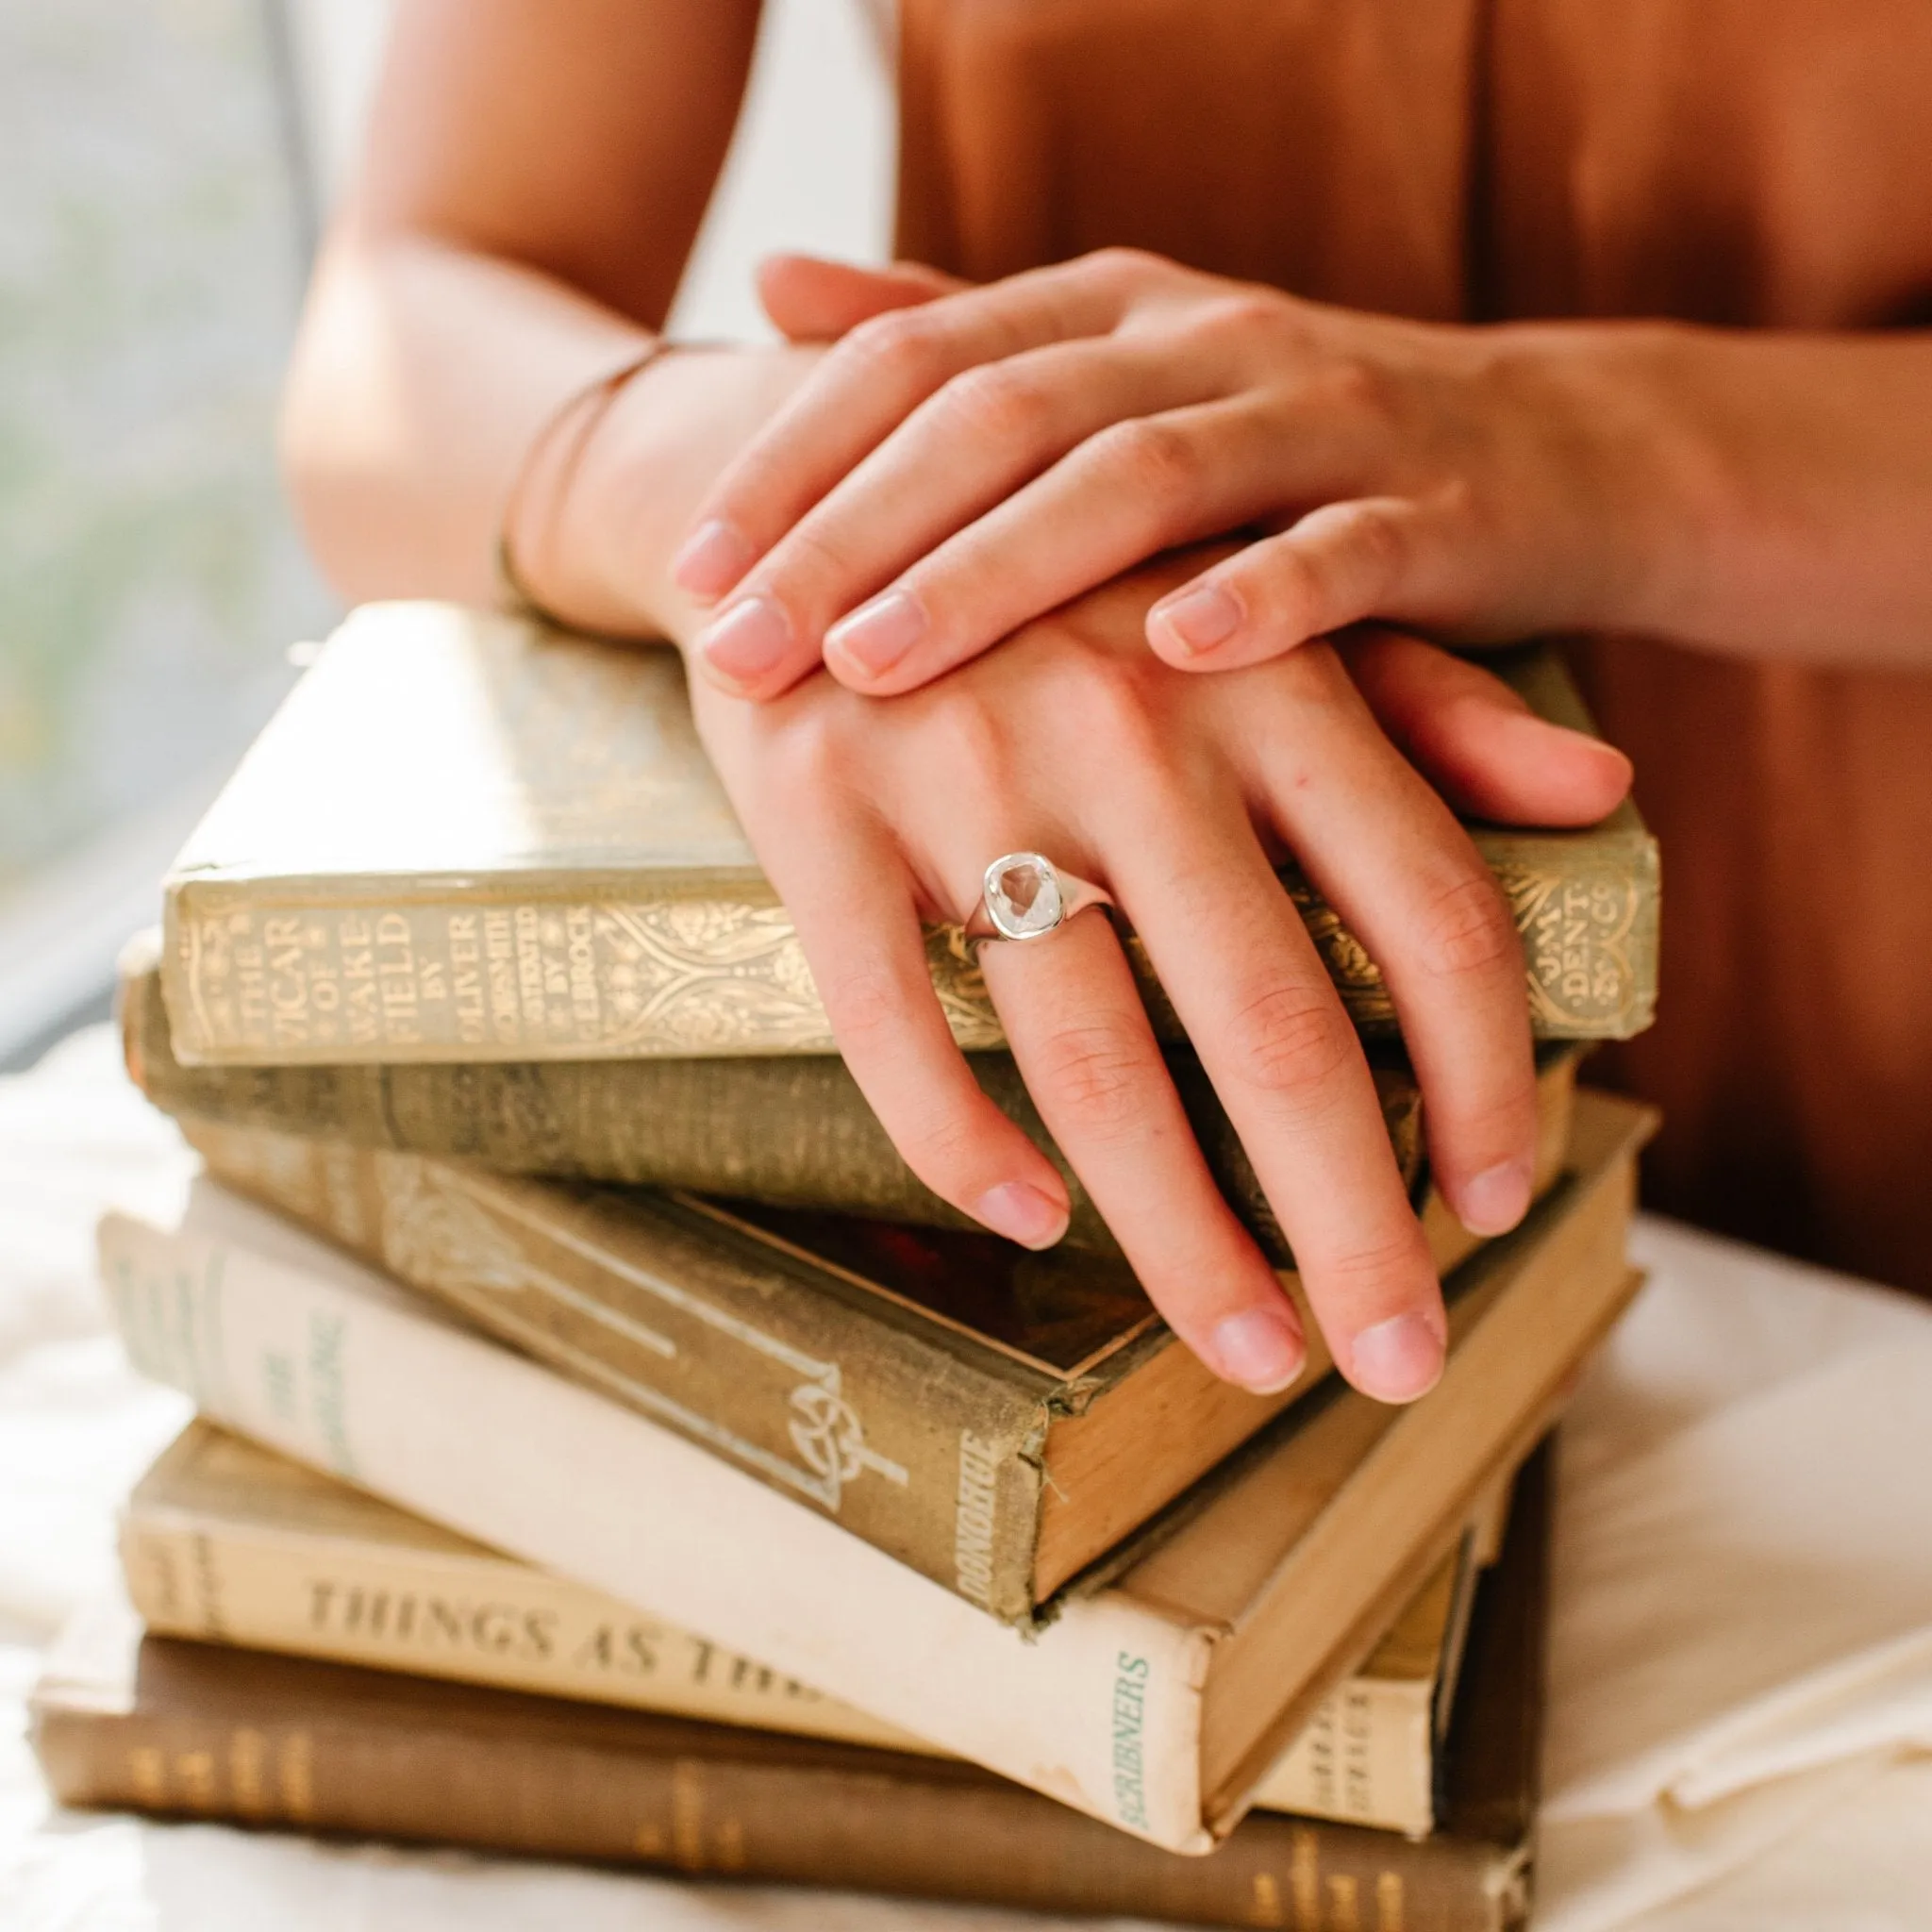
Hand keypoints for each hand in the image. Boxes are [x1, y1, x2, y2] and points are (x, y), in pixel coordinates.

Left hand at [673, 249, 1690, 698]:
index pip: (918, 366)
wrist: (1558, 451)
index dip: (796, 463)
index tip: (690, 574)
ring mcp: (1321, 417)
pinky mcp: (1435, 508)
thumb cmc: (1301, 446)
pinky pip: (1342, 549)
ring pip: (1141, 476)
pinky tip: (1173, 658)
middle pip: (998, 422)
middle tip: (737, 647)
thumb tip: (771, 284)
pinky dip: (1262, 595)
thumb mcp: (1122, 373)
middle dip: (852, 536)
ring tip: (879, 665)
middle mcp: (1199, 340)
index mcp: (1109, 314)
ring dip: (1001, 572)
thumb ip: (956, 333)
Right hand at [684, 552, 1630, 1401]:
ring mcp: (962, 761)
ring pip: (1085, 1055)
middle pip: (1271, 1024)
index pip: (1430, 911)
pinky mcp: (814, 797)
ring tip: (1243, 1348)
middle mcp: (1129, 720)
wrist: (821, 463)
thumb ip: (1428, 708)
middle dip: (1349, 1222)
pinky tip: (1025, 1216)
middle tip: (1395, 1359)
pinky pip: (884, 1012)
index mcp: (1267, 674)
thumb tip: (1605, 800)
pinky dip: (955, 1136)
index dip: (1483, 1078)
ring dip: (1176, 1232)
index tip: (1495, 1202)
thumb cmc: (1075, 571)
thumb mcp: (1257, 608)